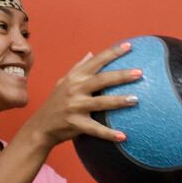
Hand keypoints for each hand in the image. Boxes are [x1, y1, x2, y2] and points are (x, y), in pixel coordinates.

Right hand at [25, 41, 143, 147]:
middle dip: (121, 75)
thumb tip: (91, 53)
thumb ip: (78, 68)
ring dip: (119, 101)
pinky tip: (124, 136)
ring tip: (136, 100)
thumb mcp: (63, 82)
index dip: (112, 52)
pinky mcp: (76, 124)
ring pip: (101, 103)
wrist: (41, 126)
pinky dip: (109, 134)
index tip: (129, 46)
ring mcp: (75, 107)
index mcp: (75, 78)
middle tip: (140, 73)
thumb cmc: (56, 102)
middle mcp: (75, 90)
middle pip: (101, 80)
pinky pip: (95, 129)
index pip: (96, 61)